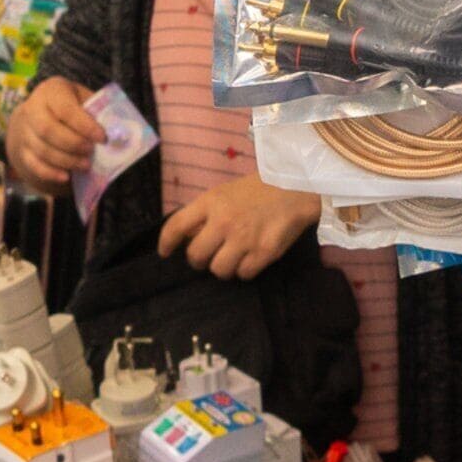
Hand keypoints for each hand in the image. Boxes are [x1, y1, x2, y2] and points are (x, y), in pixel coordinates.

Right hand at [8, 75, 101, 185]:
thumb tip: (116, 131)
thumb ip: (96, 111)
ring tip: (85, 165)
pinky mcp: (22, 150)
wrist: (41, 114)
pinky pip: (34, 164)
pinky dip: (50, 172)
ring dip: (66, 160)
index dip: (84, 125)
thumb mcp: (84, 99)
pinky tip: (66, 176)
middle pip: (47, 129)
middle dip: (73, 144)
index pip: (65, 109)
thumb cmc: (71, 105)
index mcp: (51, 91)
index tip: (102, 138)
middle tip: (91, 151)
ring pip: (41, 149)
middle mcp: (32, 108)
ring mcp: (24, 130)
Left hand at [160, 177, 318, 279]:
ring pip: (218, 270)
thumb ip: (205, 213)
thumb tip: (186, 238)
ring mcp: (244, 238)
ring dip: (222, 267)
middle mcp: (223, 222)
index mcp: (211, 202)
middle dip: (198, 260)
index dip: (166, 243)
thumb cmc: (257, 190)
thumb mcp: (224, 193)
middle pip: (195, 256)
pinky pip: (244, 274)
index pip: (176, 226)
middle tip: (207, 257)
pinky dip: (245, 270)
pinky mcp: (264, 252)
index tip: (164, 253)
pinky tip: (250, 259)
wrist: (296, 187)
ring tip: (231, 258)